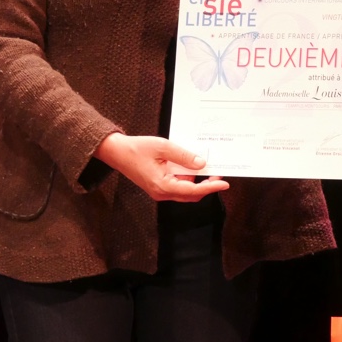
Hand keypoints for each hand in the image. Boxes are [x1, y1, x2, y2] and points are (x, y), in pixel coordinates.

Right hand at [94, 132, 228, 201]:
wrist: (116, 152)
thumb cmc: (137, 148)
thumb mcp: (163, 147)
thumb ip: (184, 156)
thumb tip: (202, 164)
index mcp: (162, 185)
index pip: (193, 190)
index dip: (211, 187)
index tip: (225, 184)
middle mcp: (161, 193)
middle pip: (191, 195)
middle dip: (207, 186)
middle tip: (218, 174)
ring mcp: (159, 191)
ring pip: (185, 191)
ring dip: (197, 183)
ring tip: (207, 168)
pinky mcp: (158, 187)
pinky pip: (178, 186)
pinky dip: (188, 179)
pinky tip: (192, 167)